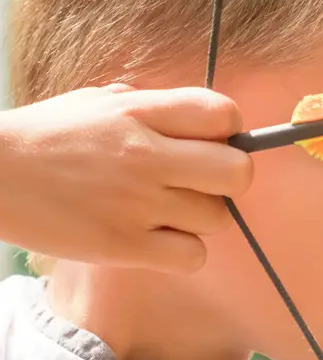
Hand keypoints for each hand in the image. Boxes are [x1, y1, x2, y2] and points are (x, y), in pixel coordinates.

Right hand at [0, 85, 252, 272]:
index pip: (224, 115)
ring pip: (218, 218)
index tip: (211, 141)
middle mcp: (145, 157)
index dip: (230, 130)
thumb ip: (153, 108)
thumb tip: (206, 123)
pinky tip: (159, 239)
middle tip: (203, 182)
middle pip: (238, 172)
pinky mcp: (122, 247)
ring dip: (201, 217)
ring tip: (167, 211)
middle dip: (230, 177)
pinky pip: (193, 256)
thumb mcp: (98, 102)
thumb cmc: (47, 136)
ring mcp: (136, 204)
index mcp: (139, 112)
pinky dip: (184, 252)